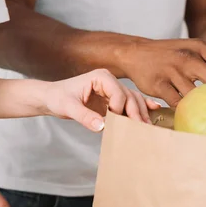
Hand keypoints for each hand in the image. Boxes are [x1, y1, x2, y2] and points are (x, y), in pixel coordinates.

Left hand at [42, 69, 160, 130]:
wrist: (51, 98)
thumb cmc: (58, 98)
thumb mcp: (68, 107)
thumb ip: (84, 116)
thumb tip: (101, 126)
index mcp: (101, 77)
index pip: (118, 93)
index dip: (119, 108)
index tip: (112, 122)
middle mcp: (110, 81)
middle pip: (130, 96)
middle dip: (136, 113)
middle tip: (142, 129)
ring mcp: (112, 90)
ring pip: (133, 100)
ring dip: (141, 113)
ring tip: (147, 127)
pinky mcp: (112, 100)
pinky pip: (129, 103)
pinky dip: (141, 107)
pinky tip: (154, 110)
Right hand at [121, 39, 205, 107]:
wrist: (136, 53)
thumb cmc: (169, 55)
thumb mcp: (191, 49)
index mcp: (199, 47)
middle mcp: (188, 57)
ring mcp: (172, 70)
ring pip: (198, 94)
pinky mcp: (159, 84)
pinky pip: (178, 103)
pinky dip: (188, 111)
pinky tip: (195, 118)